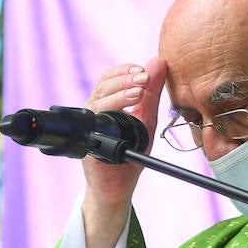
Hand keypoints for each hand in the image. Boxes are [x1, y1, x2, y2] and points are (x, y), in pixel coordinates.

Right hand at [81, 57, 167, 217]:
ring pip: (98, 100)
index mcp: (105, 103)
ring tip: (140, 91)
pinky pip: (95, 124)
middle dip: (125, 79)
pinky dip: (110, 113)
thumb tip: (159, 61)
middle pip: (103, 85)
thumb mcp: (147, 119)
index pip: (110, 77)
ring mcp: (89, 127)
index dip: (125, 70)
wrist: (118, 187)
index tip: (144, 70)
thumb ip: (152, 93)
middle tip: (145, 78)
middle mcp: (94, 112)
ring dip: (120, 93)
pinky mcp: (89, 143)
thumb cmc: (129, 154)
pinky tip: (126, 113)